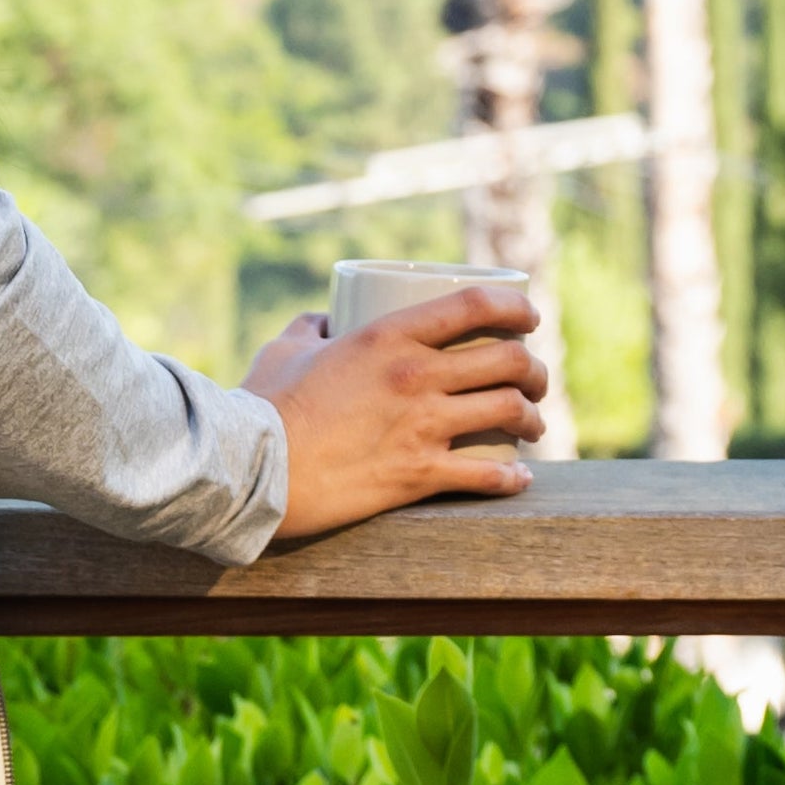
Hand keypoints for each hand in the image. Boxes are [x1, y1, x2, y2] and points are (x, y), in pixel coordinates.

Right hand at [251, 285, 552, 538]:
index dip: (516, 306)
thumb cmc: (262, 406)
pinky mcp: (418, 475)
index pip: (476, 305)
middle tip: (534, 380)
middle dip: (534, 368)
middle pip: (508, 360)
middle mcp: (417, 375)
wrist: (250, 470)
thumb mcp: (286, 349)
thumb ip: (308, 326)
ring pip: (509, 411)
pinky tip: (520, 480)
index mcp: (390, 336)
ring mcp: (422, 426)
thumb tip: (323, 319)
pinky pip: (486, 476)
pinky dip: (512, 478)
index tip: (529, 318)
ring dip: (533, 417)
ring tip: (534, 425)